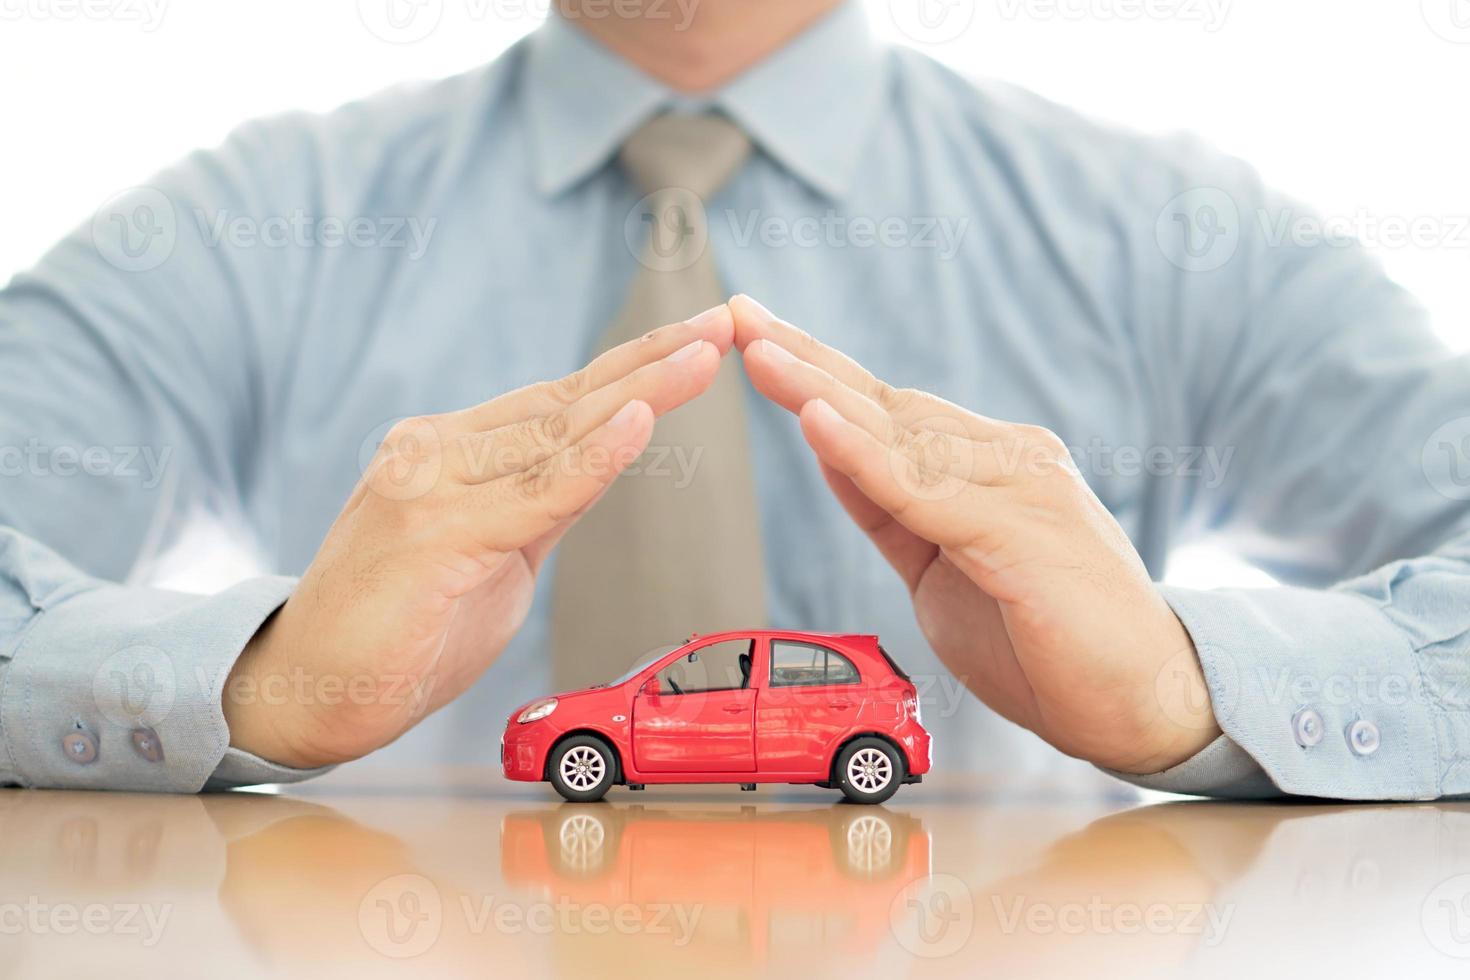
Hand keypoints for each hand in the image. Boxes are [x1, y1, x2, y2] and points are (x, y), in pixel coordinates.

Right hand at [223, 307, 733, 767]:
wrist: (306, 689)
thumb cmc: (400, 628)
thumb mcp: (493, 554)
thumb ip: (541, 504)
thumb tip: (601, 461)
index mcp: (452, 449)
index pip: (561, 399)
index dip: (634, 368)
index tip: (699, 338)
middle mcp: (438, 449)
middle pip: (567, 399)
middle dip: (653, 360)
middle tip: (724, 322)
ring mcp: (430, 485)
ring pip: (556, 431)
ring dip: (640, 390)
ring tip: (704, 353)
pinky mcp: (432, 534)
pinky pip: (532, 493)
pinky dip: (591, 458)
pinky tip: (639, 420)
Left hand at [729, 295, 1218, 773]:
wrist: (1144, 703)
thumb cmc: (1047, 641)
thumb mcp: (942, 567)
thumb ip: (894, 509)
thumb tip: (833, 450)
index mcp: (989, 464)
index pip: (887, 408)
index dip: (817, 371)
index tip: (756, 333)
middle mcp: (1008, 458)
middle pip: (887, 403)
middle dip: (805, 359)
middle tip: (738, 314)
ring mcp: (1021, 489)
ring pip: (900, 436)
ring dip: (822, 393)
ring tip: (759, 353)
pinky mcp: (1023, 536)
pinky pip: (926, 492)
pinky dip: (865, 458)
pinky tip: (816, 424)